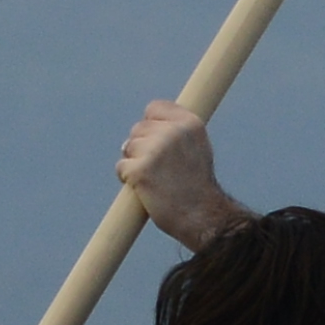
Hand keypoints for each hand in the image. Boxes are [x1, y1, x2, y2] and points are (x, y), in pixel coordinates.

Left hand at [118, 99, 246, 246]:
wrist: (202, 217)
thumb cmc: (197, 187)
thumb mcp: (198, 149)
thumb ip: (177, 132)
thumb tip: (147, 126)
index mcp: (190, 123)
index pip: (155, 107)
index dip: (151, 124)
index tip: (157, 141)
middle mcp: (174, 131)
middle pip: (138, 128)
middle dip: (141, 147)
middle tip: (159, 170)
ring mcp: (156, 150)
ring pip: (128, 147)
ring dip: (134, 164)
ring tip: (155, 180)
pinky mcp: (140, 170)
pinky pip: (121, 167)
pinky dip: (127, 179)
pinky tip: (146, 189)